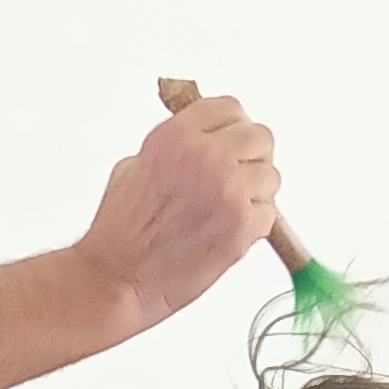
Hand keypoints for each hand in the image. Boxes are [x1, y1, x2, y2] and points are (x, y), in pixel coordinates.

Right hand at [78, 90, 276, 330]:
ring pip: (270, 177)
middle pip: (259, 137)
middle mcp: (206, 158)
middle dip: (251, 156)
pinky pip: (269, 214)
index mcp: (177, 137)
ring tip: (226, 212)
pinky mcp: (242, 226)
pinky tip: (226, 232)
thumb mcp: (136, 167)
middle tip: (238, 176)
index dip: (233, 125)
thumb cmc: (120, 234)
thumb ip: (176, 148)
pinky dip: (254, 225)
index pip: (228, 109)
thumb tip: (202, 142)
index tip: (233, 137)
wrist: (117, 279)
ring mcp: (229, 191)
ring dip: (254, 193)